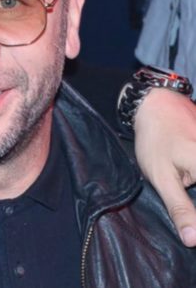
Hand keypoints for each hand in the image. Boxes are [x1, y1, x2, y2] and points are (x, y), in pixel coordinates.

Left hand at [134, 88, 195, 246]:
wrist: (159, 107)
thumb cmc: (156, 141)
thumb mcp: (161, 177)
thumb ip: (179, 208)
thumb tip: (193, 240)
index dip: (195, 218)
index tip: (191, 231)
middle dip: (192, 200)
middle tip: (179, 184)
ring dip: (192, 191)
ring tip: (179, 178)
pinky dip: (194, 178)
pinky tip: (187, 178)